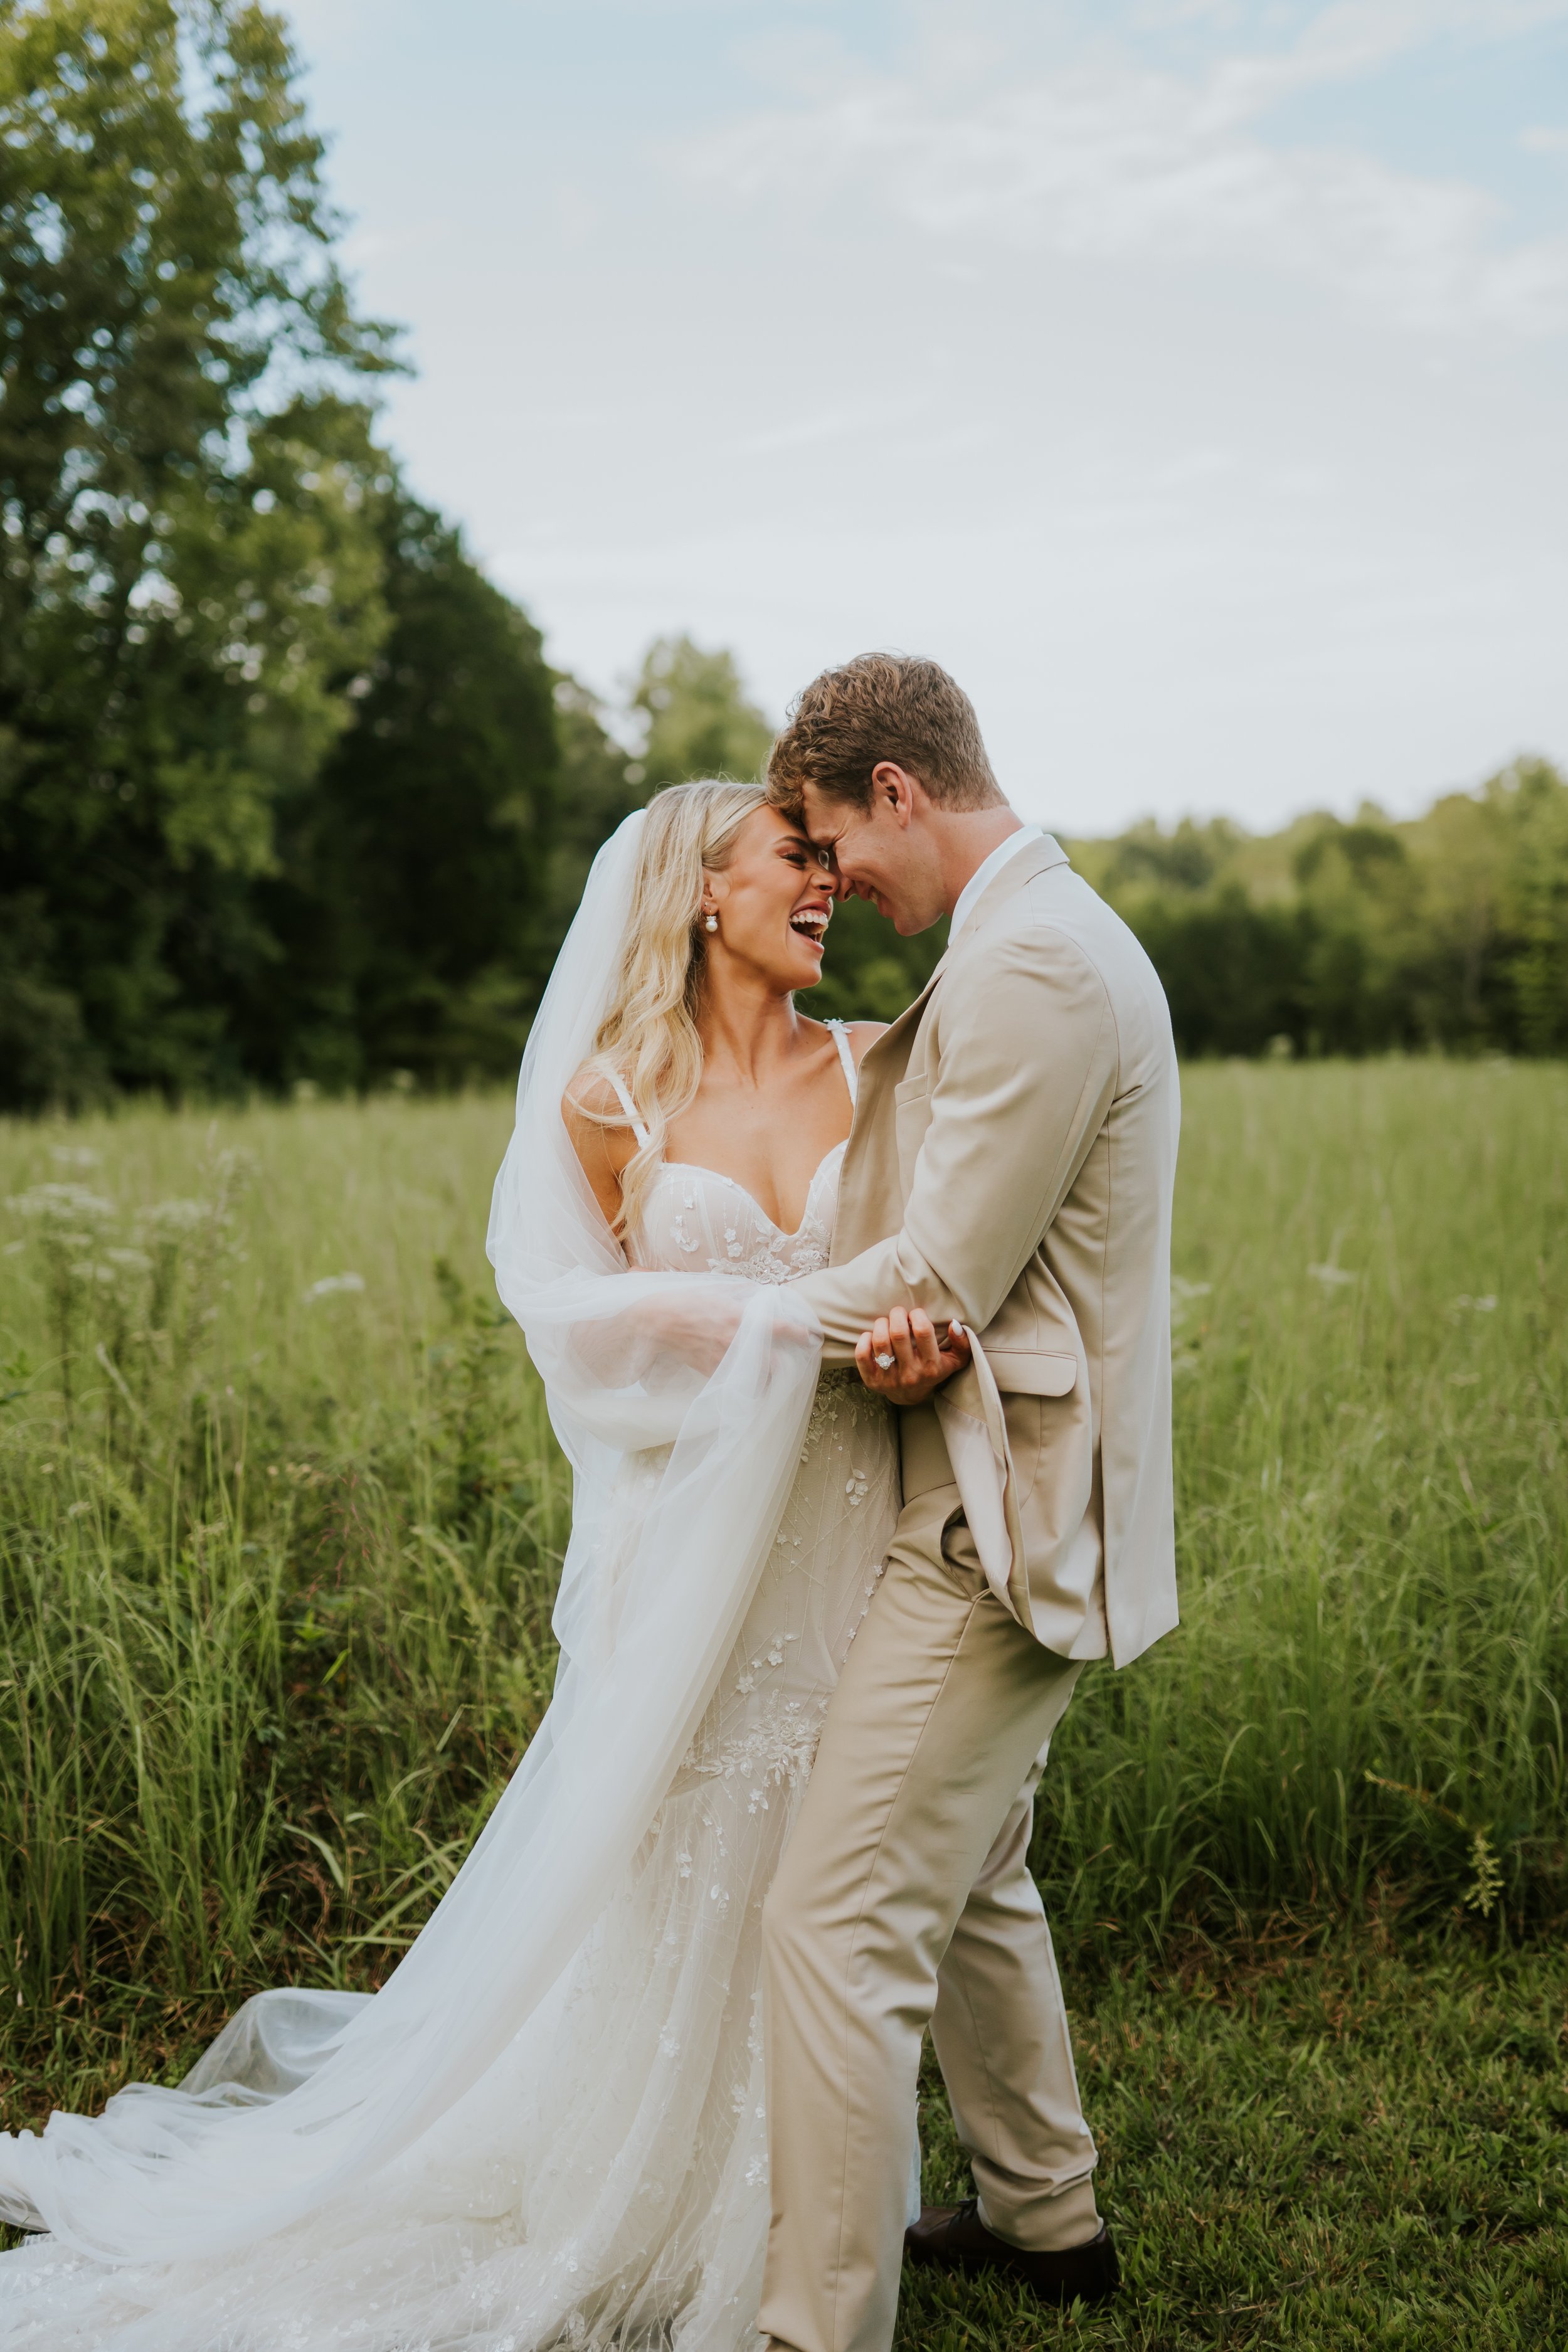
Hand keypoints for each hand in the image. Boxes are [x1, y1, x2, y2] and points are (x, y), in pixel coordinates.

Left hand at [854, 1308, 972, 1405]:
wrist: (911, 1396)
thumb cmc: (934, 1371)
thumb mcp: (955, 1360)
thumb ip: (961, 1343)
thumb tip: (955, 1324)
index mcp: (931, 1367)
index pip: (923, 1331)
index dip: (917, 1315)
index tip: (916, 1313)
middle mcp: (910, 1374)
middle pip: (898, 1333)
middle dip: (897, 1315)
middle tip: (898, 1312)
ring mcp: (890, 1379)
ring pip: (880, 1341)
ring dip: (881, 1324)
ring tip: (886, 1322)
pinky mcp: (872, 1381)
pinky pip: (862, 1355)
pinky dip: (864, 1339)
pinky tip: (871, 1335)